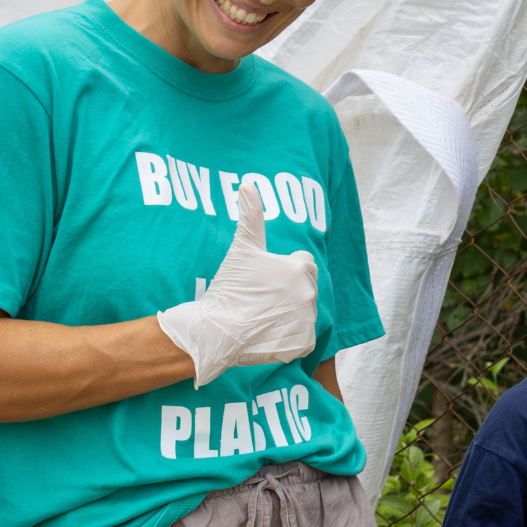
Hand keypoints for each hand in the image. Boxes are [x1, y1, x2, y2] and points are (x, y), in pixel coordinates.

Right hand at [158, 182, 318, 387]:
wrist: (217, 330)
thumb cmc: (230, 287)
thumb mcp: (242, 248)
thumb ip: (250, 215)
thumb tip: (248, 183)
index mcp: (299, 267)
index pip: (304, 265)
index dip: (284, 271)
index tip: (266, 281)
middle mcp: (309, 292)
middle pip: (305, 289)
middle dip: (289, 293)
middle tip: (261, 300)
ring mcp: (308, 320)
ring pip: (304, 314)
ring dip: (288, 315)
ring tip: (262, 317)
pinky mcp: (304, 343)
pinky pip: (303, 338)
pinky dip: (289, 338)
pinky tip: (268, 333)